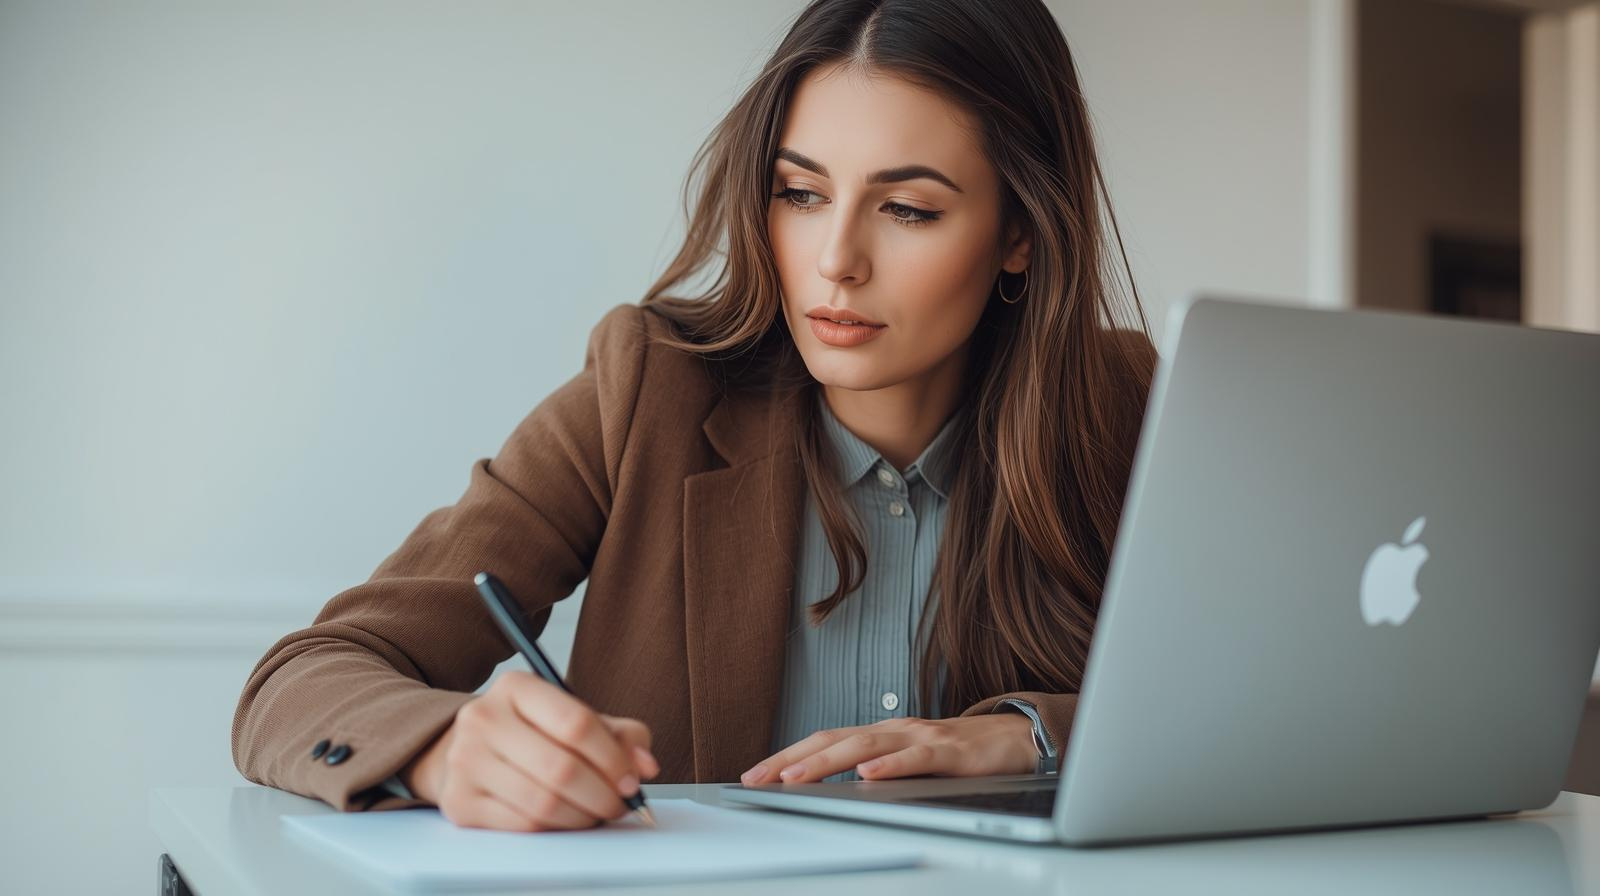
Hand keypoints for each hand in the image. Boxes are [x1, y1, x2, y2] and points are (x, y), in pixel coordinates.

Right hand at [399, 670, 659, 831]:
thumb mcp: (573, 717)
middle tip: (621, 803)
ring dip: (583, 816)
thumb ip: (619, 734)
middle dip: (603, 794)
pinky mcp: (459, 802)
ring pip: (543, 802)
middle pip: (561, 768)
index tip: (633, 779)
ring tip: (597, 812)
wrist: (466, 751)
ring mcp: (466, 761)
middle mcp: (483, 718)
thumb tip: (645, 764)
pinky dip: (556, 828)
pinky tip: (568, 819)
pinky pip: (523, 825)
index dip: (613, 758)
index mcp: (515, 687)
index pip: (576, 723)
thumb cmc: (531, 734)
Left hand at [739, 713, 1035, 785]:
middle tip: (757, 777)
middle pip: (835, 738)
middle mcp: (897, 730)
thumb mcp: (913, 763)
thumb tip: (836, 791)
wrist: (1020, 739)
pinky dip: (890, 766)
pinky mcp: (952, 752)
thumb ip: (880, 771)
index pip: (826, 740)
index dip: (789, 755)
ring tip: (795, 777)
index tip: (754, 775)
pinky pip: (917, 758)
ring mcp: (923, 737)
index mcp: (884, 735)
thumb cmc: (964, 754)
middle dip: (792, 758)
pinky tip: (868, 776)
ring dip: (826, 761)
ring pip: (866, 745)